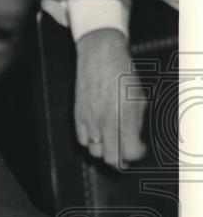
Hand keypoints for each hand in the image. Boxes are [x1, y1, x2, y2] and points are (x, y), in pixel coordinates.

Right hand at [75, 28, 145, 167]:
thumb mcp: (139, 98)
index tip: (139, 148)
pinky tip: (97, 132)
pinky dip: (90, 141)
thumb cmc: (122, 75)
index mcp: (124, 119)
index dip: (137, 153)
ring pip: (95, 151)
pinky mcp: (77, 116)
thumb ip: (136, 122)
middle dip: (120, 158)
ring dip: (104, 149)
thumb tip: (134, 137)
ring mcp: (89, 121)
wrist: (100, 57)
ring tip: (111, 141)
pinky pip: (82, 140)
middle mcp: (105, 123)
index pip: (130, 152)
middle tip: (125, 151)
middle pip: (111, 159)